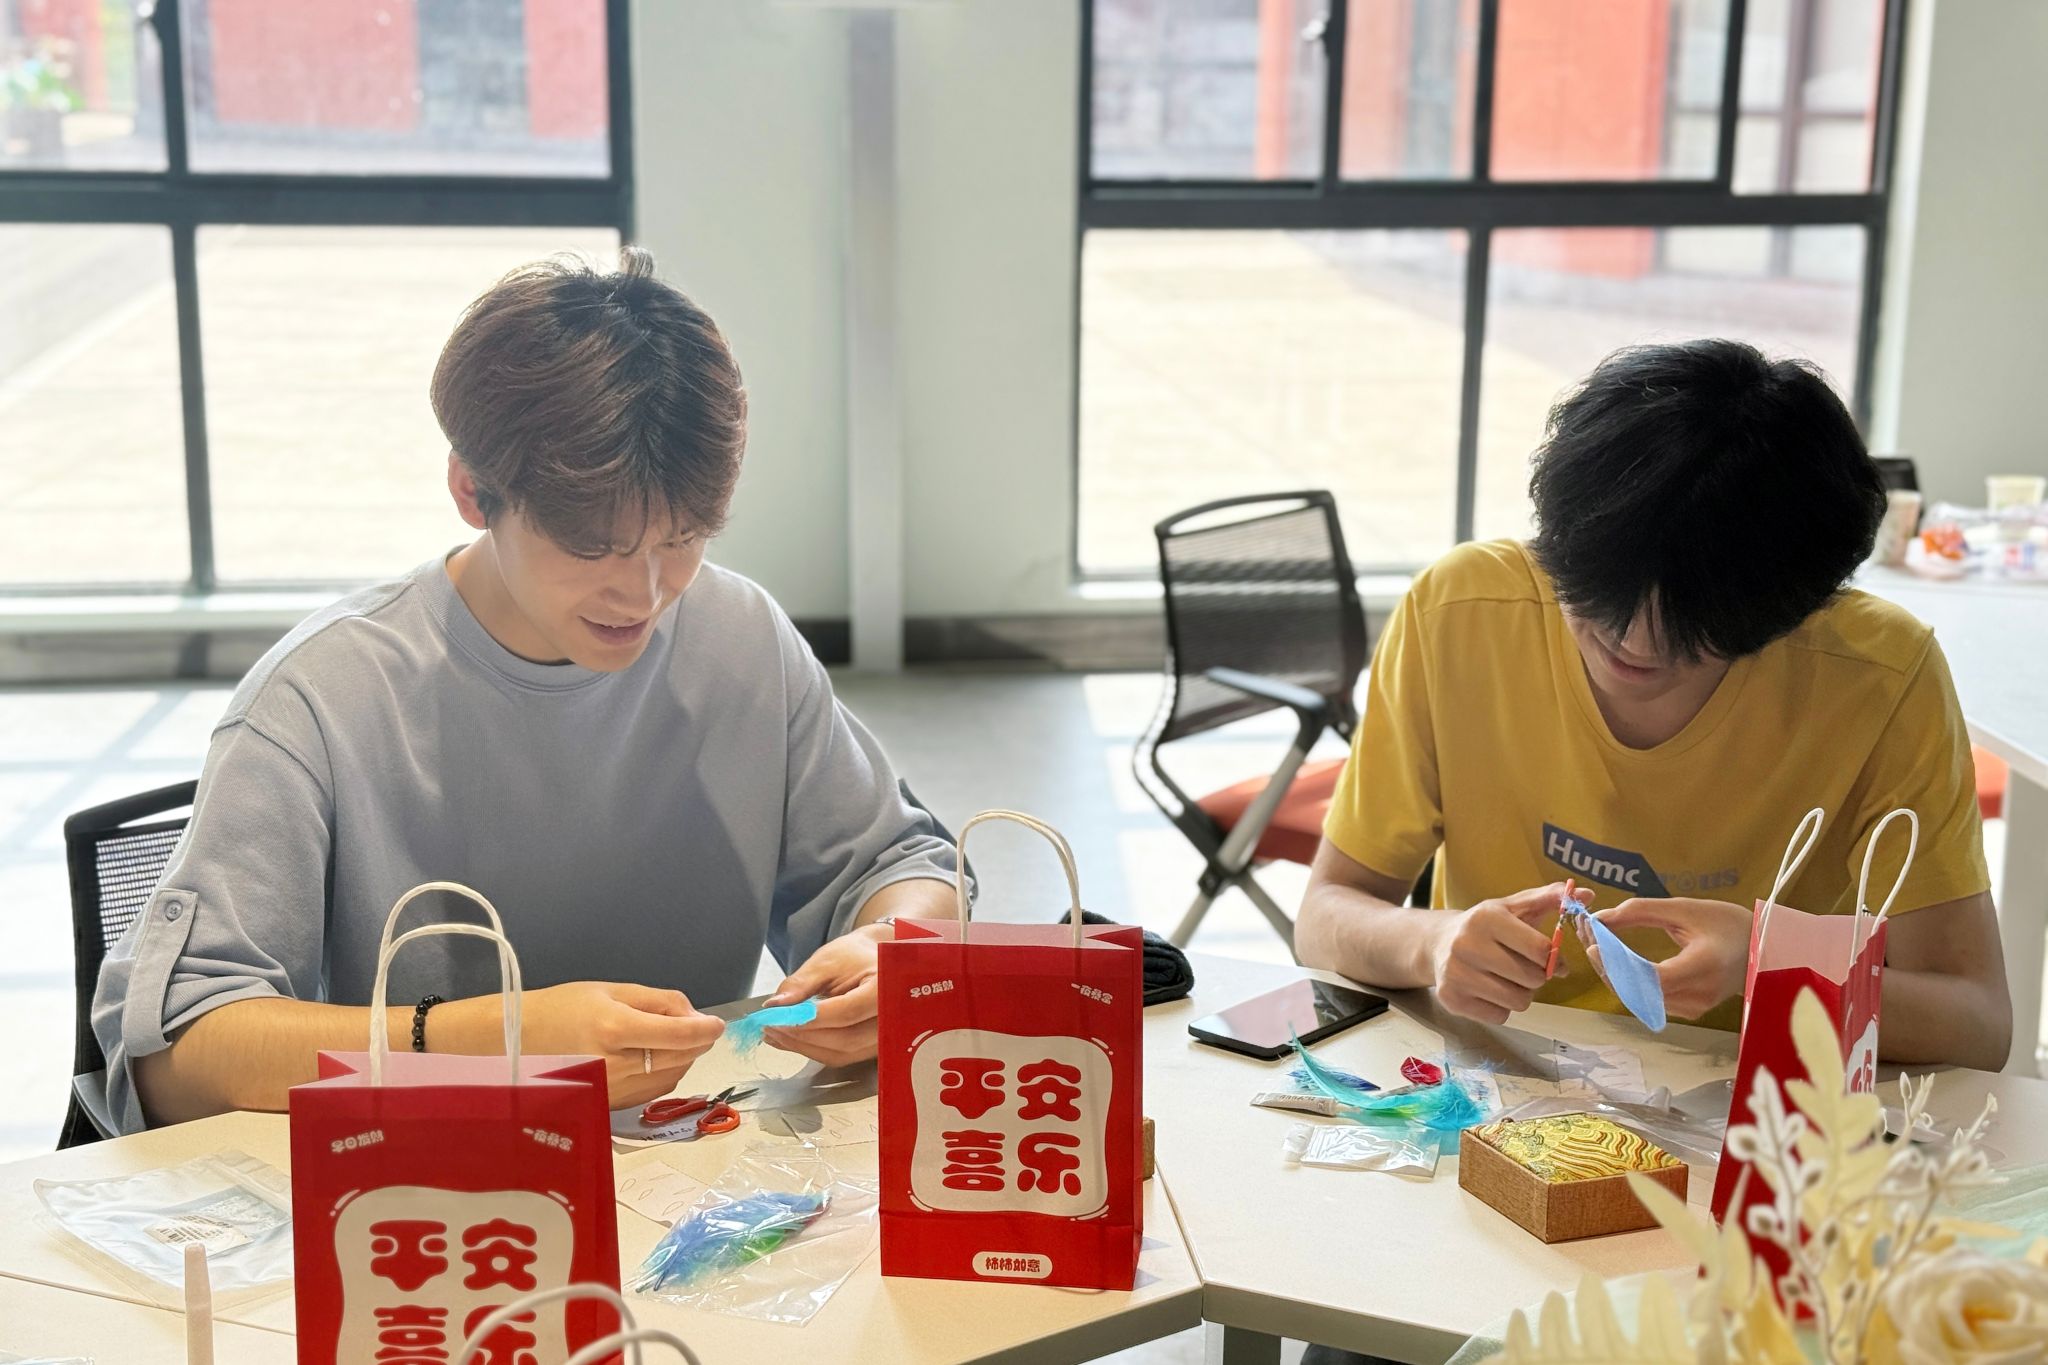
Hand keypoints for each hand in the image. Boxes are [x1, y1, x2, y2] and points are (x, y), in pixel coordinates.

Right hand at [440, 981, 724, 1109]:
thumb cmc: (560, 1008)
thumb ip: (657, 1002)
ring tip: (666, 1038)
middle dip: (695, 1041)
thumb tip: (696, 1016)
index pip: (680, 1035)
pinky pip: (652, 1090)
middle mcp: (616, 1066)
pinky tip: (649, 1057)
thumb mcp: (609, 991)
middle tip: (692, 1024)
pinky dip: (662, 1073)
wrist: (512, 1043)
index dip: (706, 1029)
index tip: (718, 1023)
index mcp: (615, 1029)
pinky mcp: (608, 1107)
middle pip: (680, 1058)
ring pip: (671, 1076)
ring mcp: (612, 1092)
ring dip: (681, 1057)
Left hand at [758, 924, 887, 1066]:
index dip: (811, 1019)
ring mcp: (886, 1038)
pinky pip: (842, 1057)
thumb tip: (775, 1006)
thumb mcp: (827, 961)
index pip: (847, 1012)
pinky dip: (813, 1050)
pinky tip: (791, 1040)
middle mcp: (893, 1019)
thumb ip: (802, 984)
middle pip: (845, 1040)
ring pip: (841, 1054)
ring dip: (804, 1047)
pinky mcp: (873, 1049)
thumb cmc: (854, 957)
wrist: (876, 961)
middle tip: (769, 1027)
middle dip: (802, 1036)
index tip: (777, 1017)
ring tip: (774, 1033)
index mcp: (886, 987)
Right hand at [1429, 883, 1561, 1024]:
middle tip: (1523, 968)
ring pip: (1518, 1001)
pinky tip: (1489, 990)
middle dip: (1536, 977)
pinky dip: (1501, 1007)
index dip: (1554, 959)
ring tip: (1507, 979)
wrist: (1438, 943)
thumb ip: (1550, 898)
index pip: (1539, 949)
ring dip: (1520, 994)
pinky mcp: (1451, 999)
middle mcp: (1467, 944)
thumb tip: (1587, 894)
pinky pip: (1499, 1016)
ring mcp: (1456, 973)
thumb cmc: (1486, 925)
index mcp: (1487, 918)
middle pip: (1531, 979)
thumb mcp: (1515, 906)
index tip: (1553, 960)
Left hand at [1590, 898, 1753, 1020]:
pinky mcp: (1689, 1011)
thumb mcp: (1686, 908)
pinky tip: (1614, 960)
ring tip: (1596, 943)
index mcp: (1705, 966)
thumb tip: (1600, 918)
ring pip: (1639, 999)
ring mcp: (1695, 1007)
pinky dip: (1627, 981)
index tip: (1595, 944)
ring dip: (1612, 973)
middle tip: (1587, 937)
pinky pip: (1649, 1000)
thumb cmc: (1728, 923)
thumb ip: (1642, 911)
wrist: (1763, 949)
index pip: (1652, 978)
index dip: (1618, 965)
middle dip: (1606, 966)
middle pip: (1639, 991)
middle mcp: (1700, 994)